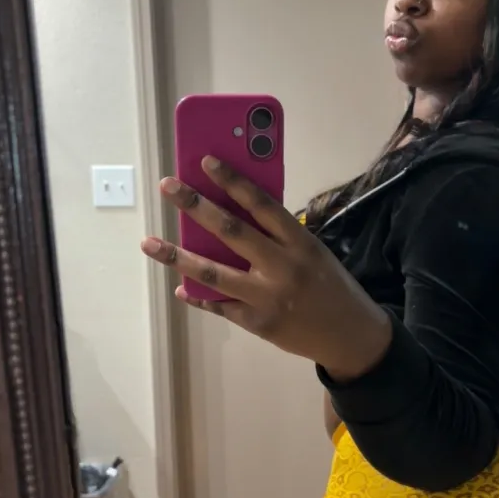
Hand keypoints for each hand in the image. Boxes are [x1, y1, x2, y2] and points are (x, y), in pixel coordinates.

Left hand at [141, 156, 390, 375]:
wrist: (350, 336)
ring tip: (148, 243)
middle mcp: (282, 267)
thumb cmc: (330, 285)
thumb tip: (235, 213)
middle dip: (195, 206)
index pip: (262, 205)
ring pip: (212, 273)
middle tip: (168, 187)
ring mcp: (267, 298)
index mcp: (301, 243)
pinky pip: (219, 306)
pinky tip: (180, 287)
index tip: (205, 161)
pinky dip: (198, 296)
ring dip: (176, 256)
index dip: (232, 181)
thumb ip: (280, 236)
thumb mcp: (314, 253)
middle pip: (231, 231)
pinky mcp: (257, 323)